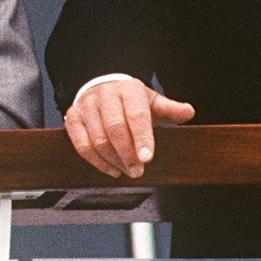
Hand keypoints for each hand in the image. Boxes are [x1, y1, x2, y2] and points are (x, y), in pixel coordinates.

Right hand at [63, 78, 193, 178]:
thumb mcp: (151, 102)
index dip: (142, 138)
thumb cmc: (131, 101)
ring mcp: (86, 106)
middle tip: (138, 171)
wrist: (102, 90)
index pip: (136, 114)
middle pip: (114, 128)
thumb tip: (188, 112)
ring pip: (97, 139)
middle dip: (127, 154)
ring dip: (113, 161)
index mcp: (128, 89)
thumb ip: (169, 109)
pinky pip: (82, 145)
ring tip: (127, 172)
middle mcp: (105, 95)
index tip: (147, 158)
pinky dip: (97, 162)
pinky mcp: (72, 118)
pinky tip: (112, 169)